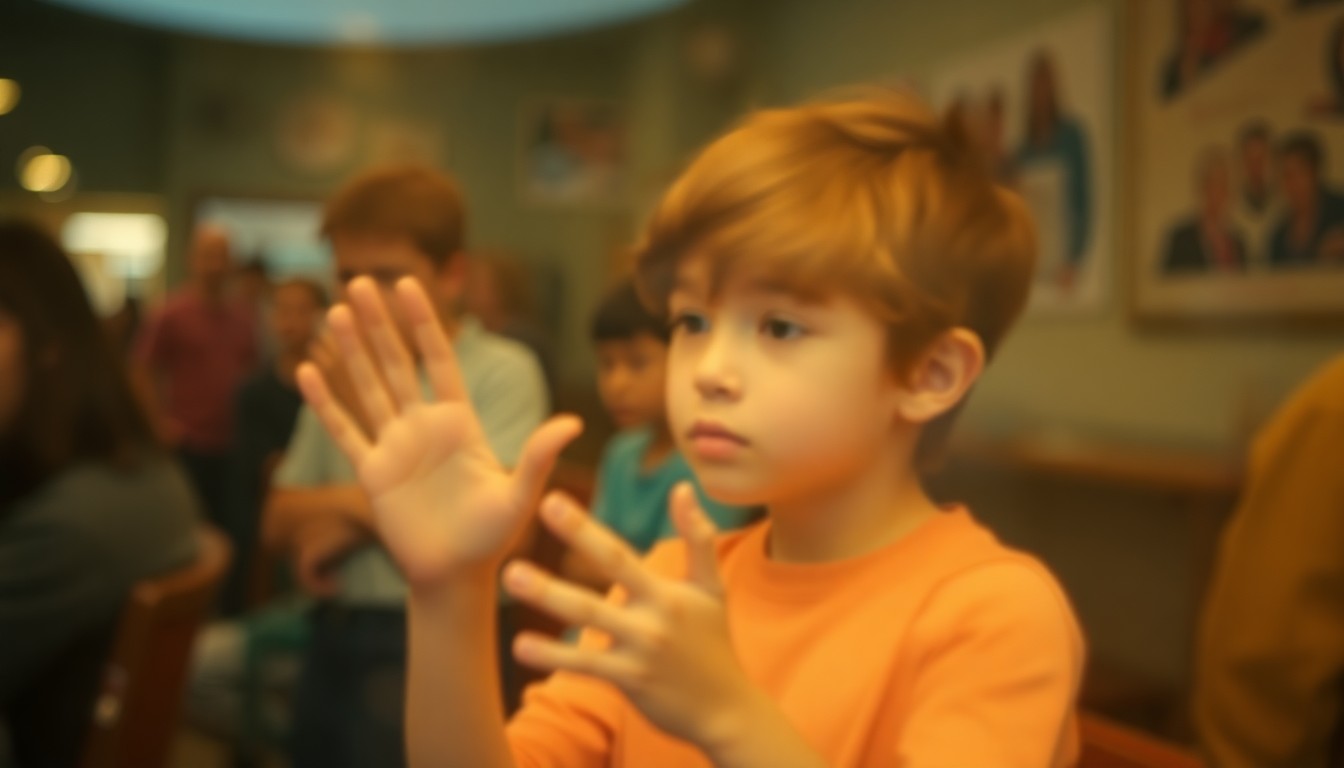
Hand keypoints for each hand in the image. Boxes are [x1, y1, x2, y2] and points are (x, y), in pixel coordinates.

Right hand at [295, 276, 580, 588]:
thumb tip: (574, 422)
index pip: (437, 359)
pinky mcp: (372, 473)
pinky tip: (307, 373)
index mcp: (459, 423)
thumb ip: (538, 455)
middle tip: (360, 281)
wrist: (457, 577)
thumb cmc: (493, 538)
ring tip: (335, 312)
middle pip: (396, 364)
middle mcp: (423, 427)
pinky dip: (325, 404)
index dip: (422, 322)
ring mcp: (395, 447)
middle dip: (379, 324)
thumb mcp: (520, 494)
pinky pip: (345, 432)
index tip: (407, 284)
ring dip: (350, 352)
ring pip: (368, 388)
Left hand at [502, 483, 758, 749]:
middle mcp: (652, 618)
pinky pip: (585, 666)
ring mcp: (639, 650)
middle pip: (605, 575)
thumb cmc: (714, 642)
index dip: (584, 528)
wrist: (726, 708)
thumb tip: (683, 487)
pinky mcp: (629, 681)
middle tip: (532, 514)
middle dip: (571, 543)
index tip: (550, 501)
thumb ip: (698, 537)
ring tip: (511, 575)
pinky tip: (521, 645)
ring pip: (588, 618)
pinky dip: (553, 655)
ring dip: (548, 596)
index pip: (618, 554)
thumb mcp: (711, 588)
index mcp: (666, 592)